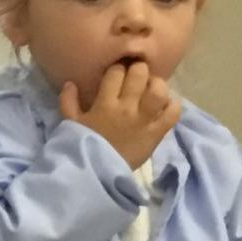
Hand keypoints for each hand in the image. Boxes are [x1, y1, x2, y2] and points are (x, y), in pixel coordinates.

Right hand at [61, 61, 180, 167]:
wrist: (99, 172)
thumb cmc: (84, 145)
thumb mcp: (71, 123)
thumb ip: (68, 101)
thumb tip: (70, 83)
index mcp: (104, 104)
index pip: (116, 73)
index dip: (118, 68)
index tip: (118, 71)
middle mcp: (126, 108)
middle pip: (139, 75)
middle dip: (139, 69)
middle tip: (138, 73)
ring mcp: (144, 120)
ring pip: (159, 90)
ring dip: (157, 83)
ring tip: (153, 85)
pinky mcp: (158, 132)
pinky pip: (173, 112)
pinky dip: (173, 104)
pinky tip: (166, 103)